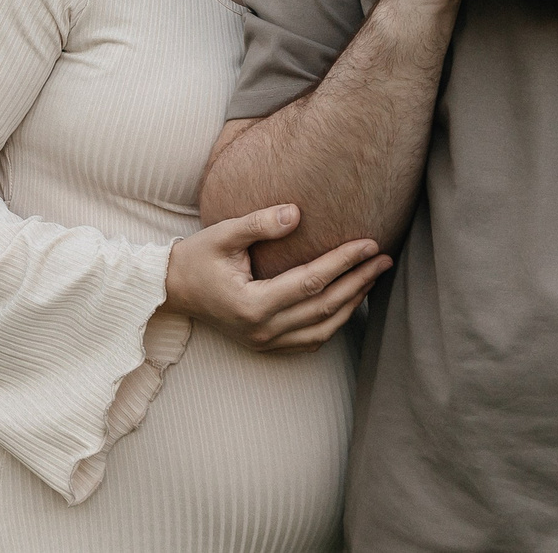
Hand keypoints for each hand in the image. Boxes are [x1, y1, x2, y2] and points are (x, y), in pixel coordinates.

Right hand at [162, 204, 392, 351]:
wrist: (172, 289)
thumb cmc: (197, 257)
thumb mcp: (223, 234)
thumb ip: (260, 223)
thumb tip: (298, 212)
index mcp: (253, 304)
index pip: (311, 282)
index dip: (343, 262)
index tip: (368, 243)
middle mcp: (263, 330)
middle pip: (325, 307)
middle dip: (359, 281)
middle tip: (384, 259)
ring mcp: (265, 342)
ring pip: (323, 328)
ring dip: (352, 304)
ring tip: (373, 278)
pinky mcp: (266, 345)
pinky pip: (310, 340)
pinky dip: (334, 322)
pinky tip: (348, 303)